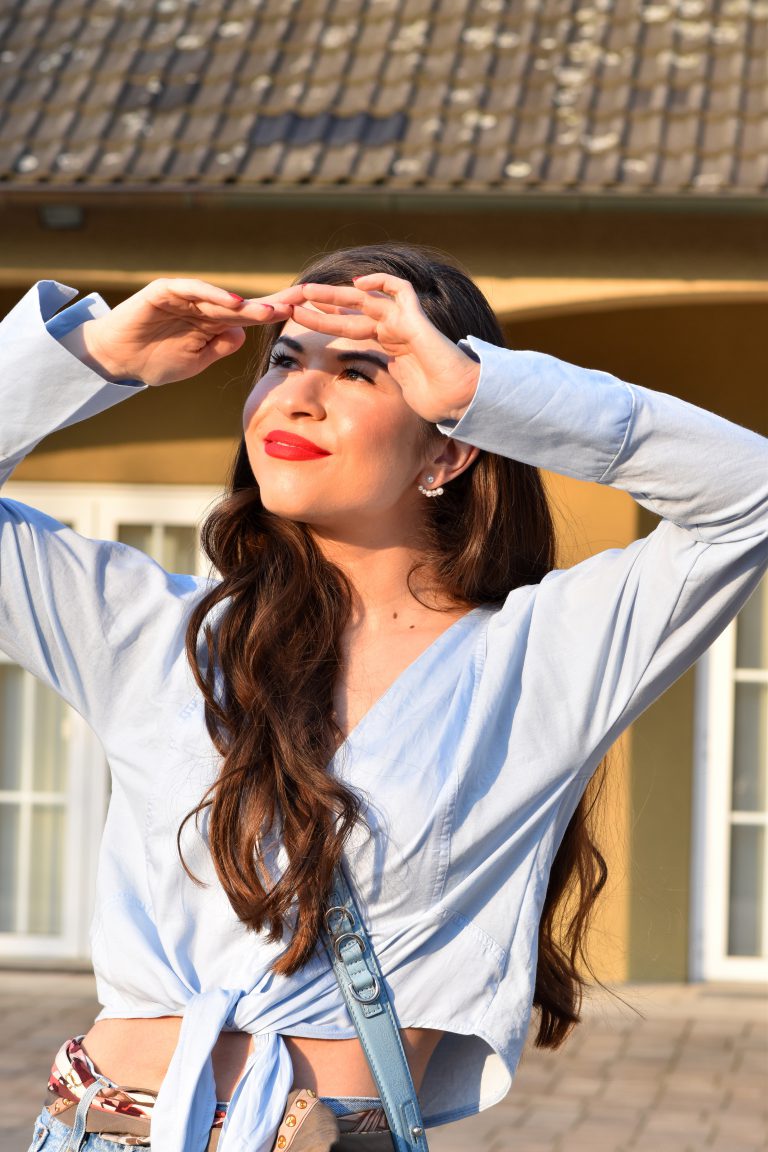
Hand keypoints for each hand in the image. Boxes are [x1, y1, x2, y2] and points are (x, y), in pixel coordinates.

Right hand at [72, 278, 305, 386]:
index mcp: (213, 324)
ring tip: (275, 308)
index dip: (274, 315)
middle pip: (244, 303)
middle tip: (305, 300)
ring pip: (223, 298)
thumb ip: (219, 347)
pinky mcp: (165, 291)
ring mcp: (185, 296)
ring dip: (249, 303)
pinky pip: (193, 290)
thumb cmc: (154, 362)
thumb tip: (242, 334)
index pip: (249, 317)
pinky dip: (214, 295)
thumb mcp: (195, 362)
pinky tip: (236, 303)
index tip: (303, 316)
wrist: (116, 361)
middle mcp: (203, 307)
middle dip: (273, 302)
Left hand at [292, 275, 479, 423]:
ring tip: (308, 291)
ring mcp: (405, 323)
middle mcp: (394, 332)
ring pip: (366, 298)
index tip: (299, 324)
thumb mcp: (394, 397)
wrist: (459, 401)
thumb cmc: (435, 404)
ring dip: (335, 294)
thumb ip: (377, 391)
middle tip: (294, 302)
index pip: (350, 331)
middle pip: (351, 313)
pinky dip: (380, 281)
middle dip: (322, 307)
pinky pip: (399, 288)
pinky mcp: (417, 318)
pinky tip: (358, 284)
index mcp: (388, 349)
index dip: (326, 325)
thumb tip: (350, 413)